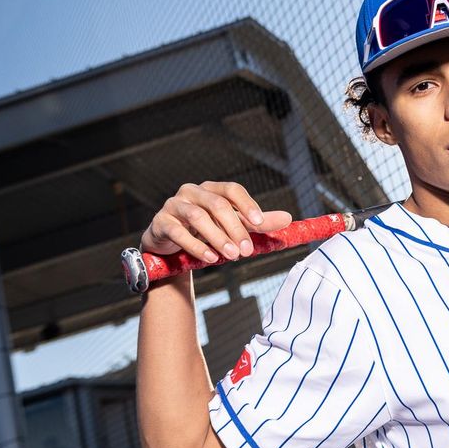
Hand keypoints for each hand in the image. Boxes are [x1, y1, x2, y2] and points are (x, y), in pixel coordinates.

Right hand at [140, 181, 291, 261]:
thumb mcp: (233, 227)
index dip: (246, 204)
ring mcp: (174, 205)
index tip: (260, 223)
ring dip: (218, 238)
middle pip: (217, 205)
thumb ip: (257, 223)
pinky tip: (210, 258)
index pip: (232, 190)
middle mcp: (192, 192)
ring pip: (198, 217)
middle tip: (247, 251)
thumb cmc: (206, 232)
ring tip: (233, 256)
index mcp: (212, 189)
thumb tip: (288, 218)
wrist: (171, 248)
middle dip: (235, 228)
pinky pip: (178, 232)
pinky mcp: (161, 222)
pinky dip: (196, 246)